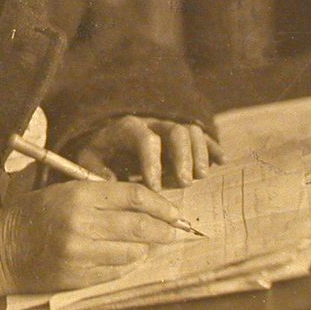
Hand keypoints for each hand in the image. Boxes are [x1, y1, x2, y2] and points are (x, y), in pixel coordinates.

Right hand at [0, 180, 186, 301]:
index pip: (132, 196)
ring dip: (146, 249)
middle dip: (164, 230)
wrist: (0, 250)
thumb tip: (143, 207)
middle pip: (138, 226)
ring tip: (150, 245)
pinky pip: (116, 273)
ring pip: (132, 253)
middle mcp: (80, 223)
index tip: (174, 212)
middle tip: (176, 232)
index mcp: (77, 195)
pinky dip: (128, 266)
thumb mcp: (62, 192)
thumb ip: (99, 197)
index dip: (160, 204)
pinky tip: (129, 259)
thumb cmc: (32, 216)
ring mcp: (79, 253)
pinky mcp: (77, 277)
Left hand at [73, 116, 222, 189]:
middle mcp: (152, 122)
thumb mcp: (89, 158)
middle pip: (175, 131)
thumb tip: (110, 181)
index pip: (145, 138)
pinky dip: (212, 147)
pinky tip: (221, 162)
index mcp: (128, 127)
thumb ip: (95, 169)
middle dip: (182, 157)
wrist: (108, 137)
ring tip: (200, 177)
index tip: (153, 188)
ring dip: (199, 153)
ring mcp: (169, 126)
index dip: (151, 162)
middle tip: (185, 183)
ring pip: (191, 130)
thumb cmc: (100, 152)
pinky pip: (202, 135)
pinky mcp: (182, 133)